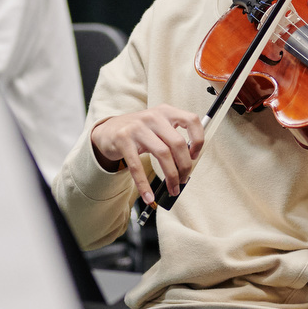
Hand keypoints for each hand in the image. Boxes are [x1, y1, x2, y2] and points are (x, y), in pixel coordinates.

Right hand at [91, 105, 205, 203]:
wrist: (109, 130)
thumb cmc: (139, 132)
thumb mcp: (158, 126)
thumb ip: (173, 137)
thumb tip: (188, 163)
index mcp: (166, 111)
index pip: (191, 120)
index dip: (198, 140)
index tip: (194, 155)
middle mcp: (153, 117)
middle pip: (178, 143)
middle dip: (184, 166)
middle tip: (183, 180)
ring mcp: (137, 127)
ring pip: (162, 154)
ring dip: (171, 176)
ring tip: (173, 188)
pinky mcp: (123, 140)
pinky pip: (137, 166)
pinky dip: (144, 185)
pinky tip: (149, 196)